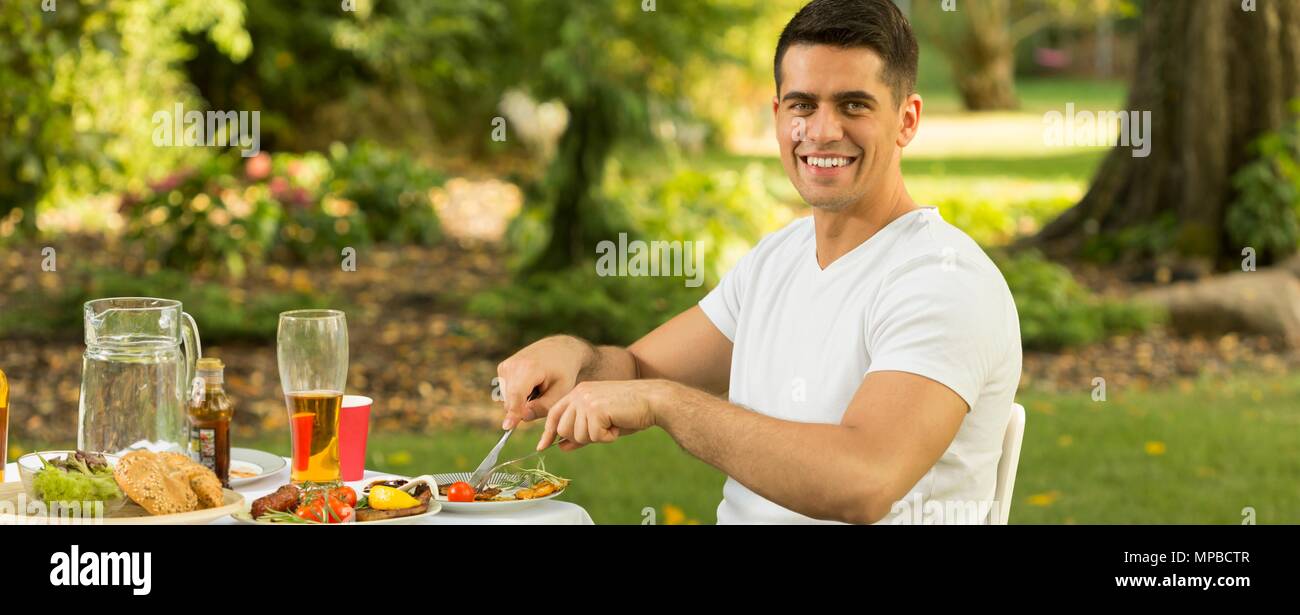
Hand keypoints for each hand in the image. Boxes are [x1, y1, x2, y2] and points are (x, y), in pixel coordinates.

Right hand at [496, 336, 594, 429]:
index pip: (517, 395)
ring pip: (508, 398)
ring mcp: (506, 366)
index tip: (507, 427)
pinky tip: (531, 384)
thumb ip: (543, 407)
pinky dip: (518, 394)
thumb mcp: (561, 392)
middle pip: (511, 400)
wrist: (559, 349)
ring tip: (538, 387)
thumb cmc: (563, 372)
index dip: (513, 413)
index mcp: (529, 368)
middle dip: (524, 408)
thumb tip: (522, 417)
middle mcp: (513, 365)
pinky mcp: (503, 368)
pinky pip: (507, 392)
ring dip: (522, 401)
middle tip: (544, 397)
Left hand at [537, 380, 668, 450]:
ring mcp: (586, 400)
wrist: (653, 401)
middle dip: (581, 437)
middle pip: (563, 429)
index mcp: (579, 392)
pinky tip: (618, 425)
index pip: (554, 414)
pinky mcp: (596, 408)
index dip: (548, 433)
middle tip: (602, 431)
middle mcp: (579, 393)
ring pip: (577, 435)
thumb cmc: (630, 411)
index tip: (542, 446)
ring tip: (613, 425)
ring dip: (597, 437)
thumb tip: (561, 446)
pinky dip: (607, 437)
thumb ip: (581, 432)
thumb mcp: (602, 423)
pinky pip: (594, 436)